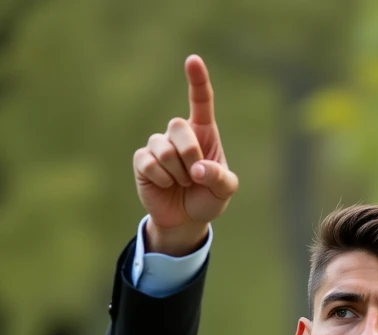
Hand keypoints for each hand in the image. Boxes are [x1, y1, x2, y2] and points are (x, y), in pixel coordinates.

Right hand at [133, 55, 238, 253]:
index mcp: (203, 133)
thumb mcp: (223, 191)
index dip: (197, 80)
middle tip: (195, 176)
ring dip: (177, 171)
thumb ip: (219, 178)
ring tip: (182, 183)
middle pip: (178, 125)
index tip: (193, 60)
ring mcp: (159, 145)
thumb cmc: (207, 199)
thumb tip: (198, 170)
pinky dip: (162, 179)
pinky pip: (149, 163)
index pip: (201, 101)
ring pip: (163, 147)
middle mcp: (180, 134)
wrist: (186, 220)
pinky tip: (166, 185)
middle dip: (190, 154)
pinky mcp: (142, 161)